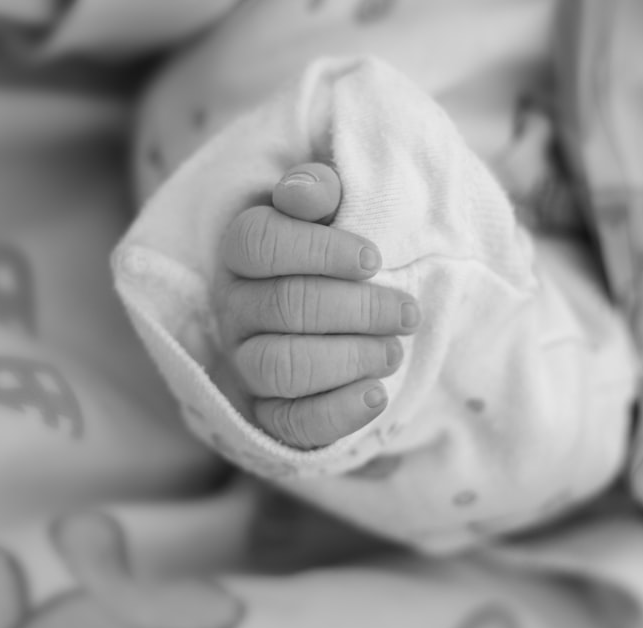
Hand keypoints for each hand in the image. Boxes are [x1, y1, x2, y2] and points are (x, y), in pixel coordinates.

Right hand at [214, 163, 420, 448]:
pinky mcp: (267, 412)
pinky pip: (291, 423)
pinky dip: (337, 412)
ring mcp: (246, 363)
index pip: (261, 243)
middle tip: (406, 311)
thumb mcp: (329, 211)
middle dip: (357, 309)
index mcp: (243, 252)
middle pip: (284, 306)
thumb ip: (317, 190)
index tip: (373, 259)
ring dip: (349, 358)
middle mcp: (235, 309)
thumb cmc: (335, 253)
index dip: (320, 251)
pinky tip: (376, 393)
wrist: (338, 314)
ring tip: (393, 350)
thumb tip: (309, 194)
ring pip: (281, 366)